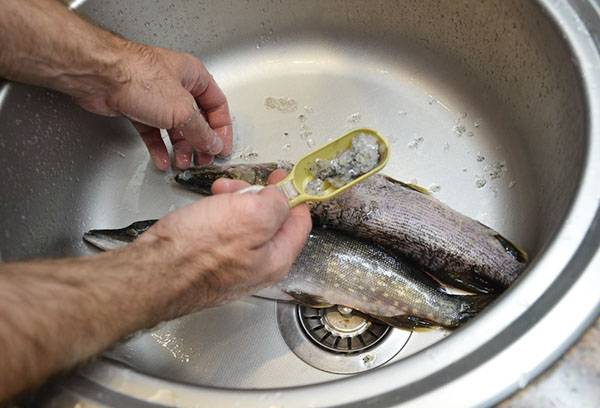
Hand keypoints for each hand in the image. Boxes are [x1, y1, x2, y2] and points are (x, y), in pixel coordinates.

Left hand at [76, 44, 232, 169]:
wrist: (99, 76)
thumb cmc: (138, 77)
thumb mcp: (182, 110)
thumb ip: (201, 131)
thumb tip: (214, 144)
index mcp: (194, 76)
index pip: (217, 105)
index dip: (222, 129)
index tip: (221, 148)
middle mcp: (176, 85)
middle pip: (196, 119)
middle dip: (200, 142)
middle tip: (202, 159)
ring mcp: (155, 97)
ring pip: (174, 127)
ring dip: (179, 148)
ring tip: (181, 163)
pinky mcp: (136, 108)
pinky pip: (153, 132)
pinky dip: (158, 147)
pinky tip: (161, 160)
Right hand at [136, 169, 310, 314]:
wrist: (152, 273)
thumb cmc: (197, 249)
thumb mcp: (251, 216)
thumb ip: (277, 205)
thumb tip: (283, 197)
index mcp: (277, 259)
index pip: (300, 222)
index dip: (293, 194)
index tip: (281, 177)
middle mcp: (259, 268)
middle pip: (271, 221)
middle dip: (257, 196)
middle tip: (238, 184)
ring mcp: (234, 269)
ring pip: (245, 225)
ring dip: (234, 202)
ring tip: (216, 194)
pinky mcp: (211, 266)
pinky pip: (224, 234)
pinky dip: (218, 215)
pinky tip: (205, 210)